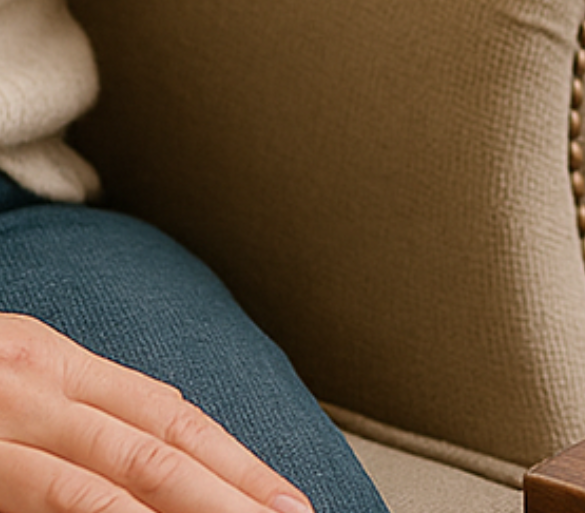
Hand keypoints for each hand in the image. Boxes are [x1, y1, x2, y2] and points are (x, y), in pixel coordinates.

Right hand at [0, 316, 311, 512]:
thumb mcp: (6, 381)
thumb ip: (72, 411)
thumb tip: (151, 437)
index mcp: (58, 362)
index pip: (167, 412)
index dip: (231, 456)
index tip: (280, 492)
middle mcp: (46, 382)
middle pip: (165, 440)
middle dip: (236, 485)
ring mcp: (14, 420)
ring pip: (132, 465)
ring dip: (202, 504)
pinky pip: (65, 493)